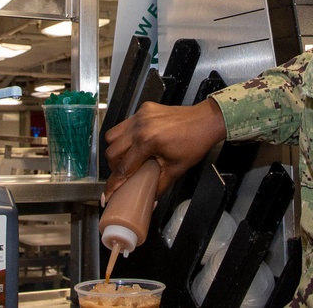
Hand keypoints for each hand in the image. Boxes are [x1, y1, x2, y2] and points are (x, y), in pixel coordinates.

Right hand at [103, 99, 225, 199]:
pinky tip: (137, 143)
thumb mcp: (176, 170)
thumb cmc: (194, 144)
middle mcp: (139, 126)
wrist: (205, 121)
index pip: (123, 168)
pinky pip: (125, 124)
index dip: (113, 185)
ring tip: (129, 158)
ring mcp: (140, 116)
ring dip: (117, 149)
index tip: (107, 195)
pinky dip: (126, 136)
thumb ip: (158, 187)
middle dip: (114, 167)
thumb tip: (149, 202)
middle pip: (112, 151)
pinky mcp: (143, 109)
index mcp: (147, 142)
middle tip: (124, 175)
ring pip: (113, 135)